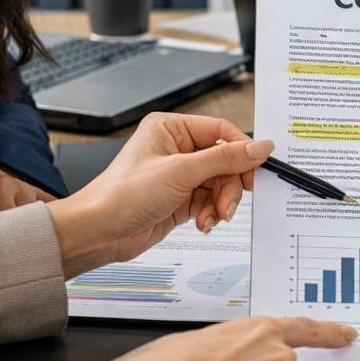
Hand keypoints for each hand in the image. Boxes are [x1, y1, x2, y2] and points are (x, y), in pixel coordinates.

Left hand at [46, 112, 272, 276]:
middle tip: (230, 202)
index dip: (241, 150)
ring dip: (221, 203)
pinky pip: (211, 202)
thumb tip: (259, 147)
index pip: (220, 131)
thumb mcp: (181, 172)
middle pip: (225, 161)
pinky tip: (203, 222)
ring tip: (212, 216)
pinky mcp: (181, 199)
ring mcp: (179, 175)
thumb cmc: (123, 194)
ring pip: (221, 184)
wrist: (100, 232)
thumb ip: (225, 159)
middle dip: (230, 185)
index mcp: (172, 128)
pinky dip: (211, 213)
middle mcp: (176, 149)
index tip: (257, 167)